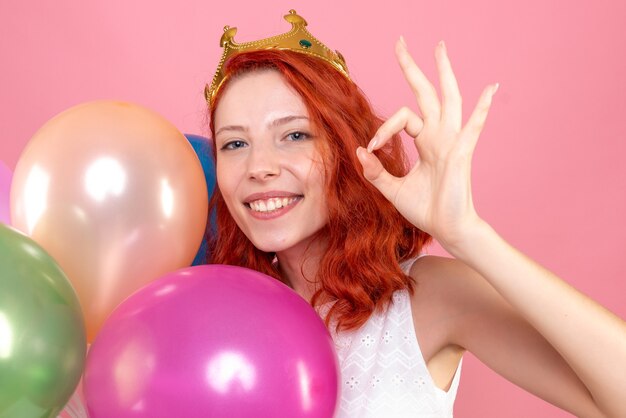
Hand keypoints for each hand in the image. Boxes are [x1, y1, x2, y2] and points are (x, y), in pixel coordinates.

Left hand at [356, 38, 497, 249]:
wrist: (447, 228)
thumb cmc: (424, 208)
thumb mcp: (392, 189)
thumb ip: (376, 172)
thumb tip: (360, 152)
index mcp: (425, 140)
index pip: (402, 118)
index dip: (383, 128)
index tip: (371, 149)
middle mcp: (439, 135)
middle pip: (426, 93)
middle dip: (413, 68)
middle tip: (401, 42)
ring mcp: (452, 141)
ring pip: (449, 99)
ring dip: (444, 72)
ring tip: (439, 47)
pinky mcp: (461, 154)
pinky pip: (474, 127)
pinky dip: (483, 108)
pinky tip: (491, 89)